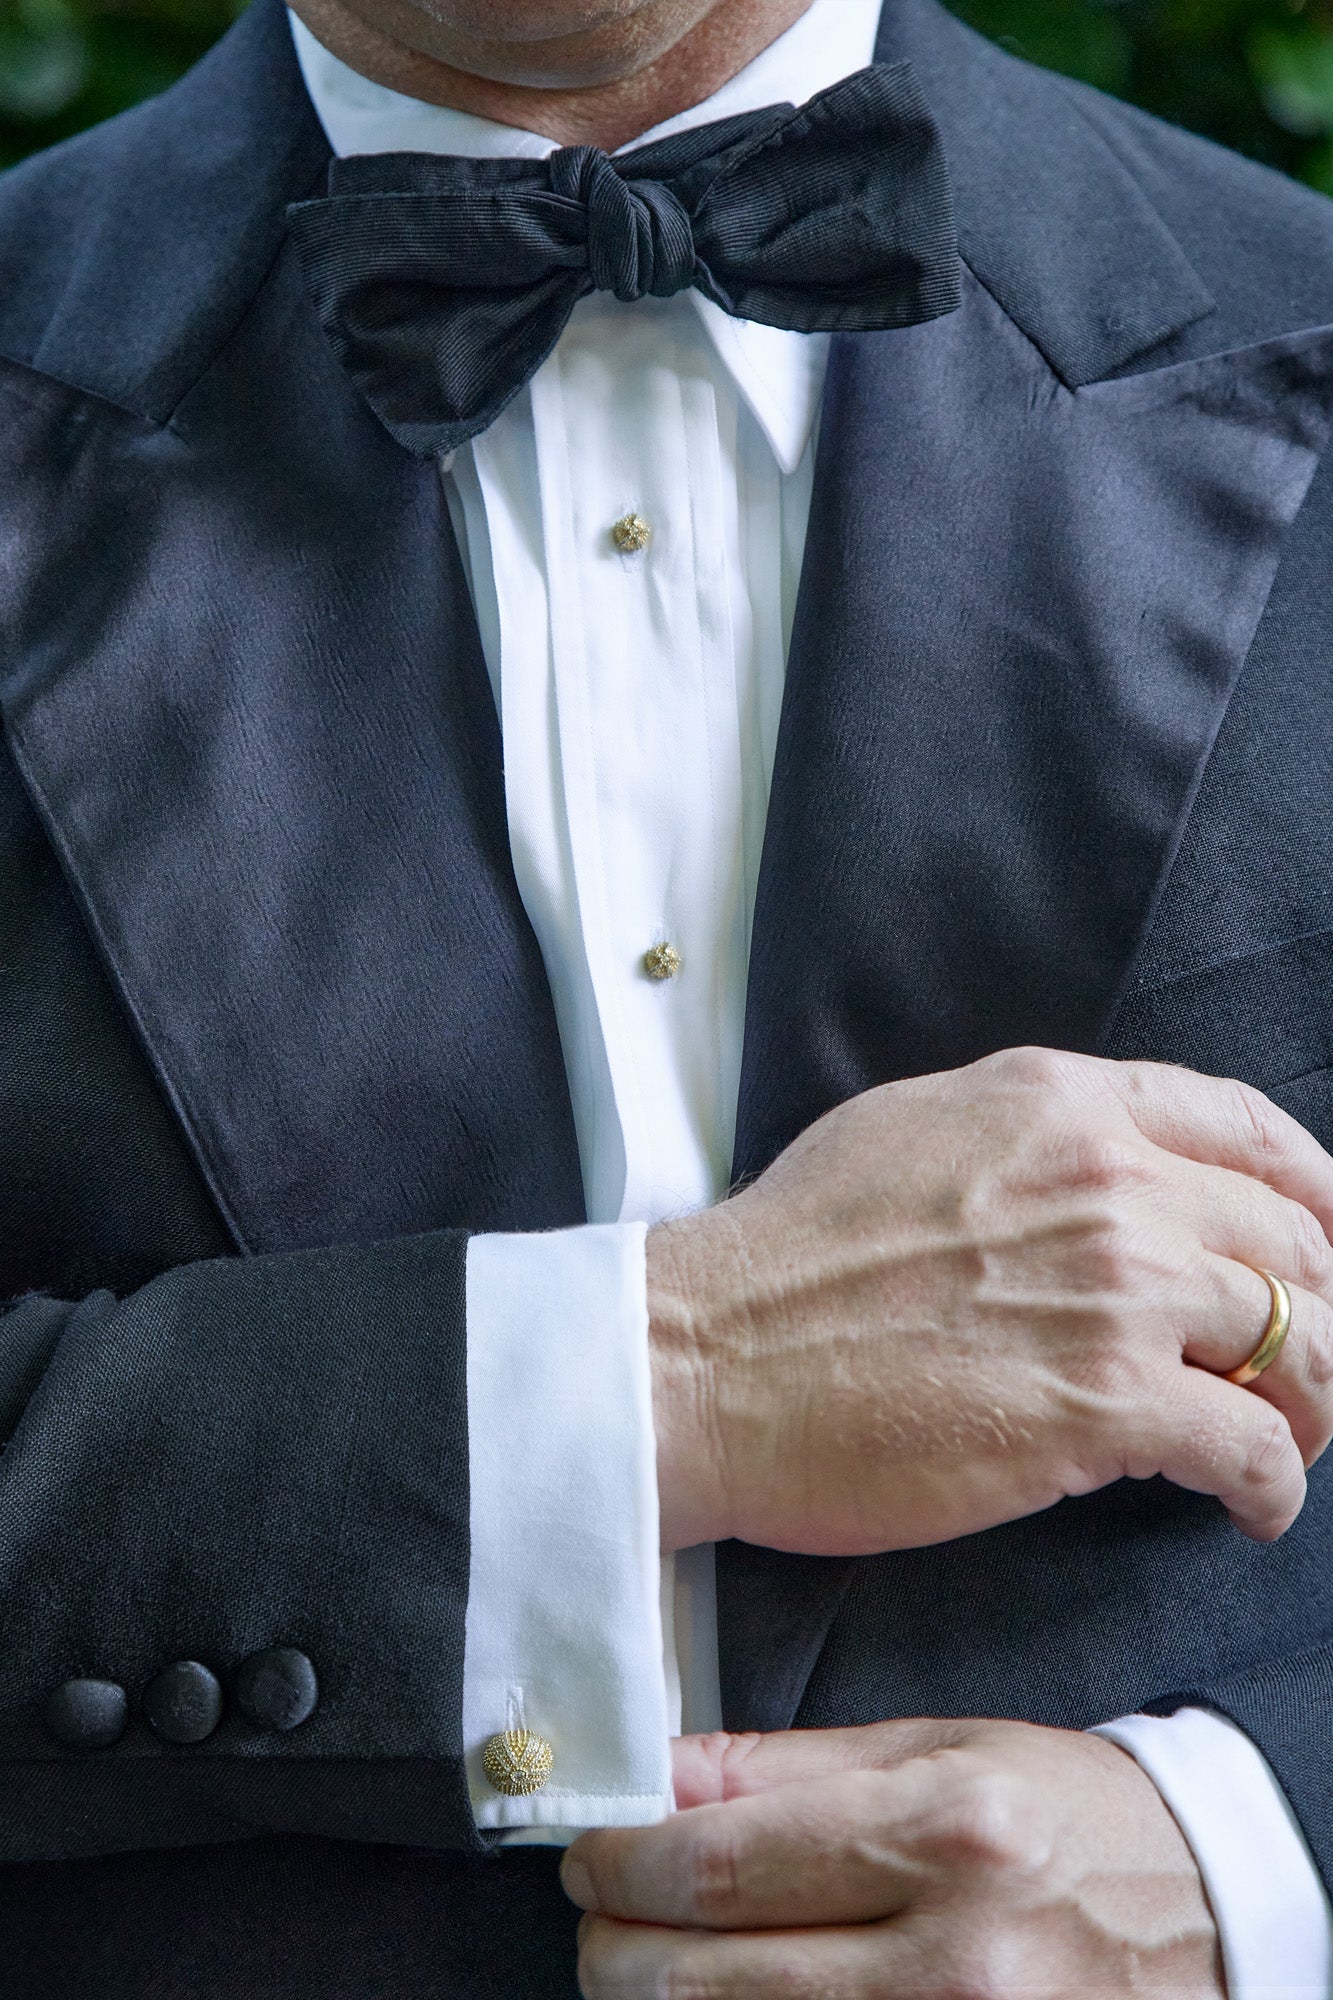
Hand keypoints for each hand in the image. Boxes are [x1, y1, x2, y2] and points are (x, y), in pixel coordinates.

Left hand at [563, 1721, 1224, 1997]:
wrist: (1207, 1911)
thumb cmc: (1064, 1813)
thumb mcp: (937, 1746)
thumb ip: (784, 1767)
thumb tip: (658, 1781)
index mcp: (946, 1835)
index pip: (719, 1865)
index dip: (621, 1860)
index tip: (589, 1848)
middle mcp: (954, 1961)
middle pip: (702, 1979)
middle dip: (614, 1943)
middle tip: (603, 1906)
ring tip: (660, 1952)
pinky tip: (732, 1997)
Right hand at [648, 1048, 1332, 1552]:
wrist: (708, 1355)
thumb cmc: (788, 1256)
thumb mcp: (915, 1129)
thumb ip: (1035, 1138)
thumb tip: (1107, 1173)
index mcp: (1062, 1104)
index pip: (1250, 1130)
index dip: (1314, 1194)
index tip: (1325, 1242)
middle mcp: (1110, 1182)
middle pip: (1296, 1240)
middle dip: (1325, 1310)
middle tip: (1308, 1367)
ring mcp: (1115, 1291)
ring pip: (1305, 1342)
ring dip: (1316, 1404)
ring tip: (1292, 1442)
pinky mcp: (1105, 1405)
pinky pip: (1257, 1446)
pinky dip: (1276, 1486)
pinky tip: (1252, 1505)